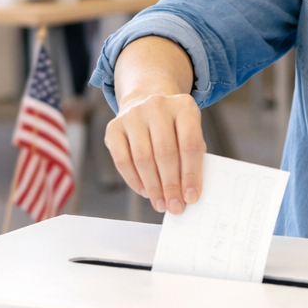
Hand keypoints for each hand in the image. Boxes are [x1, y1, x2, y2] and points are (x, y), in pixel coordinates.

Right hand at [103, 92, 204, 214]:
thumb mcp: (189, 133)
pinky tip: (144, 191)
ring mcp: (133, 114)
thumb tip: (188, 192)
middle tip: (175, 206)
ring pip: (143, 158)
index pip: (190, 144)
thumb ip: (193, 157)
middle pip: (165, 152)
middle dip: (171, 185)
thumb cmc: (173, 126)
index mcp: (184, 106)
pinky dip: (134, 180)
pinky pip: (122, 160)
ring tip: (160, 203)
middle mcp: (157, 105)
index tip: (191, 197)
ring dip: (153, 187)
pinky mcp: (114, 127)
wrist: (145, 101)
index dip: (191, 174)